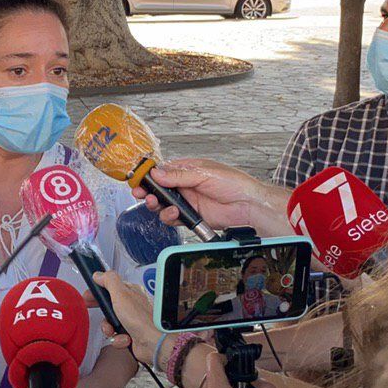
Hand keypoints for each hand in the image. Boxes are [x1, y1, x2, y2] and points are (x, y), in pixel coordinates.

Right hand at [86, 271, 159, 365]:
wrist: (153, 343)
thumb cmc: (141, 319)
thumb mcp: (121, 294)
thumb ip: (109, 281)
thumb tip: (99, 274)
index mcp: (131, 292)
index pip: (111, 287)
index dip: (98, 291)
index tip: (88, 295)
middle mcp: (132, 306)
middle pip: (109, 306)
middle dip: (102, 311)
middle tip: (93, 311)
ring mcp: (131, 321)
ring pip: (110, 323)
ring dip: (109, 328)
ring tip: (113, 329)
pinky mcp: (131, 335)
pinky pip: (116, 336)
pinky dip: (118, 339)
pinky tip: (125, 338)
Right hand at [132, 159, 290, 236]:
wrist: (248, 206)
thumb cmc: (234, 183)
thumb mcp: (204, 173)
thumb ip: (179, 176)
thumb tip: (157, 173)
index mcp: (188, 170)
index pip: (163, 170)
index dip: (149, 174)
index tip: (138, 178)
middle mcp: (185, 185)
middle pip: (159, 188)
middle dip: (147, 191)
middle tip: (140, 193)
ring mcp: (188, 201)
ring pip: (163, 204)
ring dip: (156, 205)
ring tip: (156, 204)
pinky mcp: (191, 216)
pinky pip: (172, 218)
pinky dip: (169, 217)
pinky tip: (173, 214)